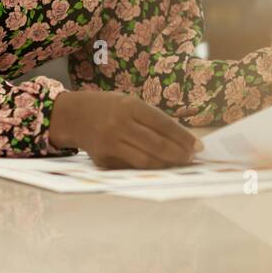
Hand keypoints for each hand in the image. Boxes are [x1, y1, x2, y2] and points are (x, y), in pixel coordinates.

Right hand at [48, 89, 202, 168]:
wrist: (73, 116)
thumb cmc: (108, 108)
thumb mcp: (129, 103)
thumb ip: (152, 119)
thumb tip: (182, 139)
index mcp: (129, 106)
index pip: (163, 124)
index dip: (183, 137)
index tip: (198, 146)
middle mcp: (119, 124)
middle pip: (156, 144)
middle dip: (179, 154)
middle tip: (192, 159)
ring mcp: (110, 144)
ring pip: (145, 160)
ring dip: (166, 164)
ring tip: (179, 164)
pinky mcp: (103, 160)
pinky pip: (131, 167)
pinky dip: (148, 169)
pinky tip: (160, 167)